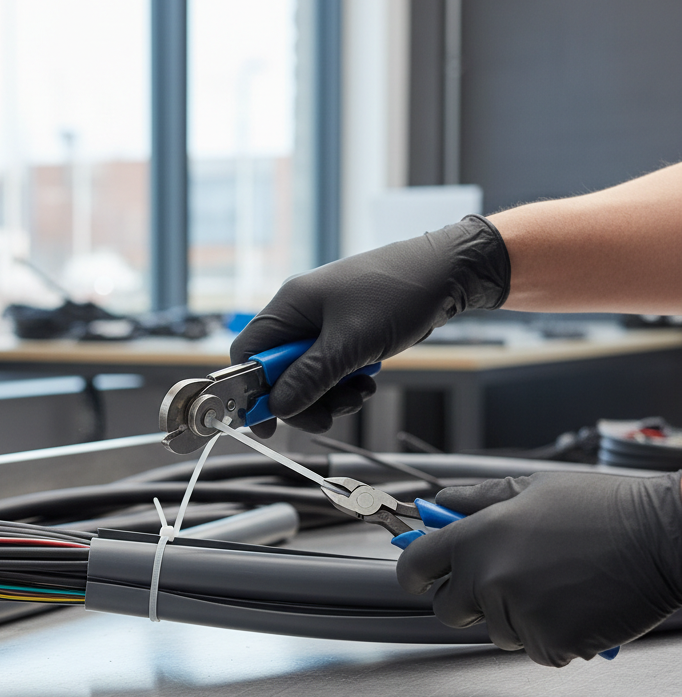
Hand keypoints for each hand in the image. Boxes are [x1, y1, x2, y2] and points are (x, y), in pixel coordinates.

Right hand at [230, 215, 509, 434]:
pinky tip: (367, 381)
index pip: (249, 354)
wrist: (448, 273)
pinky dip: (346, 384)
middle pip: (279, 373)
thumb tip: (277, 407)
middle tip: (327, 416)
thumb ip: (309, 378)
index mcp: (289, 306)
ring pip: (308, 376)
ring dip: (329, 395)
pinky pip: (331, 369)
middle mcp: (300, 314)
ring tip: (358, 393)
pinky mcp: (345, 332)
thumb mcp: (349, 344)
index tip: (266, 424)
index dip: (253, 392)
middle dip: (303, 399)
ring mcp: (324, 323)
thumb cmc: (398, 294)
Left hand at [396, 471, 681, 666]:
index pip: (415, 565)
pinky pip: (535, 649)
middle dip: (469, 602)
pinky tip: (579, 606)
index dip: (414, 574)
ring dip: (518, 618)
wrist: (666, 538)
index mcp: (477, 537)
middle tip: (508, 583)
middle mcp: (488, 577)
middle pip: (448, 609)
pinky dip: (554, 637)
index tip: (420, 578)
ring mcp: (516, 613)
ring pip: (496, 631)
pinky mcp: (549, 643)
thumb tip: (440, 504)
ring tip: (560, 585)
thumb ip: (479, 500)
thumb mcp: (535, 488)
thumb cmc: (606, 509)